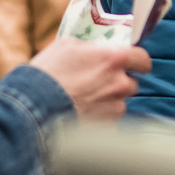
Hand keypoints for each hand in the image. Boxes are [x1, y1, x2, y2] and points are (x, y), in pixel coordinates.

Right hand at [28, 37, 150, 121]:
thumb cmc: (46, 73)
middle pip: (131, 84)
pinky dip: (99, 122)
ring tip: (84, 103)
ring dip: (108, 103)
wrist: (31, 108)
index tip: (134, 65)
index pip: (142, 59)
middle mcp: (119, 84)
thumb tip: (98, 48)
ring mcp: (115, 108)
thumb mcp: (66, 45)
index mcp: (113, 59)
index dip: (138, 62)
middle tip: (98, 85)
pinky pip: (109, 124)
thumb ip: (90, 46)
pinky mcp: (107, 128)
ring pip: (120, 104)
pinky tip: (82, 117)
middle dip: (119, 84)